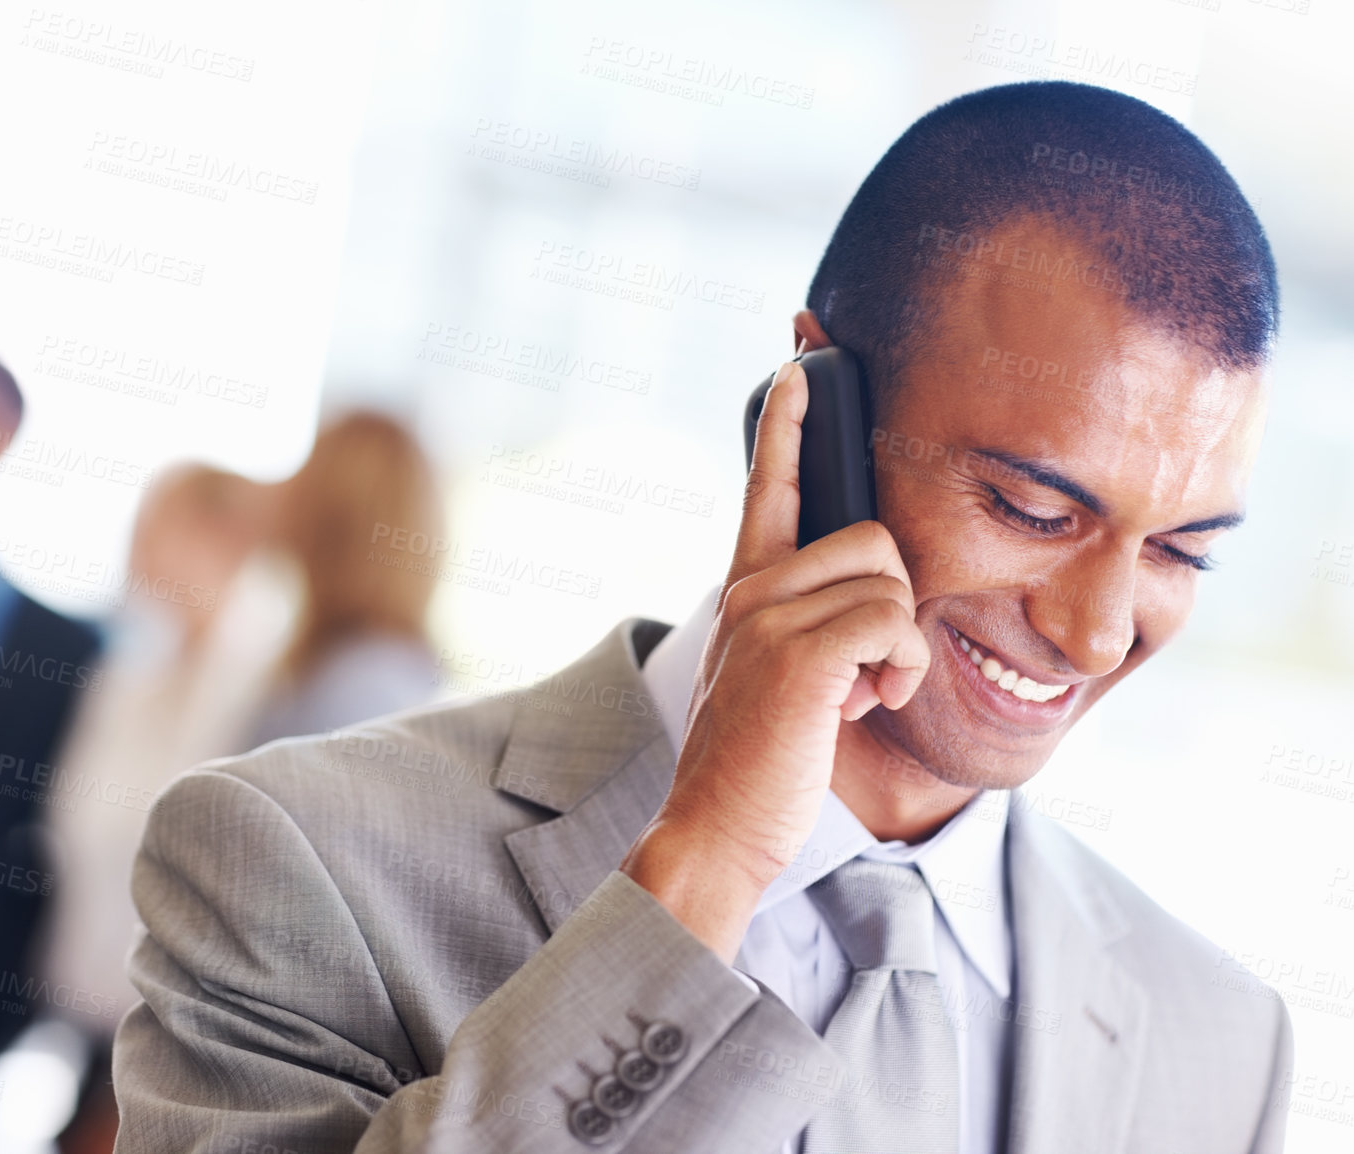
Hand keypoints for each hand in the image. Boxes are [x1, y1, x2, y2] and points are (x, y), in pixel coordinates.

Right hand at [621, 358, 929, 962]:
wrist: (716, 829)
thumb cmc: (758, 760)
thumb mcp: (774, 675)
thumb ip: (805, 623)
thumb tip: (871, 601)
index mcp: (745, 588)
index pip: (768, 485)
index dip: (787, 421)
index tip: (801, 358)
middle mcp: (751, 589)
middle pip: (871, 536)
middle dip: (891, 604)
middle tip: (861, 673)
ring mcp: (769, 616)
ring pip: (888, 579)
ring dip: (896, 648)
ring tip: (858, 696)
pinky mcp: (799, 653)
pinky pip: (890, 623)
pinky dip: (897, 671)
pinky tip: (865, 707)